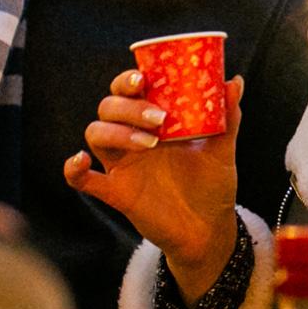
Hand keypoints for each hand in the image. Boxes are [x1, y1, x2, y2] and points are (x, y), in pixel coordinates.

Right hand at [65, 70, 242, 301]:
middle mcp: (133, 137)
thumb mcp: (223, 149)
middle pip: (109, 107)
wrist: (209, 229)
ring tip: (150, 142)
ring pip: (96, 134)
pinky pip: (83, 180)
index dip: (128, 79)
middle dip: (128, 107)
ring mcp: (122, 164)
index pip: (130, 89)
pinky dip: (73, 168)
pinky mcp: (116, 192)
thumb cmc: (212, 183)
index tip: (143, 78)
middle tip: (159, 117)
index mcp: (155, 120)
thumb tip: (234, 82)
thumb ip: (227, 116)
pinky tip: (80, 160)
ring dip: (116, 131)